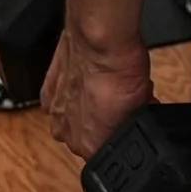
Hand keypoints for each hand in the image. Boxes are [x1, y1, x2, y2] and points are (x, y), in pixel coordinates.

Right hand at [41, 31, 152, 160]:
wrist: (100, 40)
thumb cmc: (122, 70)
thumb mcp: (142, 101)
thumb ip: (137, 117)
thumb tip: (143, 114)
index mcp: (92, 147)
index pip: (110, 151)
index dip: (122, 134)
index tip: (131, 119)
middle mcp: (69, 136)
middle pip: (90, 137)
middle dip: (105, 122)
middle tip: (119, 101)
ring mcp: (56, 114)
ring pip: (72, 120)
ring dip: (84, 108)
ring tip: (100, 87)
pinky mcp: (47, 91)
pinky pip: (58, 101)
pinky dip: (68, 93)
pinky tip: (81, 80)